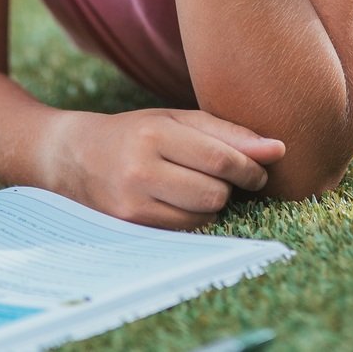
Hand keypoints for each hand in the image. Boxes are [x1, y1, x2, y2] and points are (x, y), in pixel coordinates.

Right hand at [39, 107, 285, 229]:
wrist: (73, 157)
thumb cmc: (136, 133)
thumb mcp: (177, 120)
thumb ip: (229, 134)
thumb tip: (279, 149)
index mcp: (155, 134)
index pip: (222, 160)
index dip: (251, 168)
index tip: (260, 170)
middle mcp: (140, 170)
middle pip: (215, 194)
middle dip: (229, 188)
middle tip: (225, 178)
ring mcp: (131, 204)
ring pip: (201, 216)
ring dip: (210, 204)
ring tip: (194, 186)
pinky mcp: (128, 228)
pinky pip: (182, 231)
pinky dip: (190, 218)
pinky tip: (177, 201)